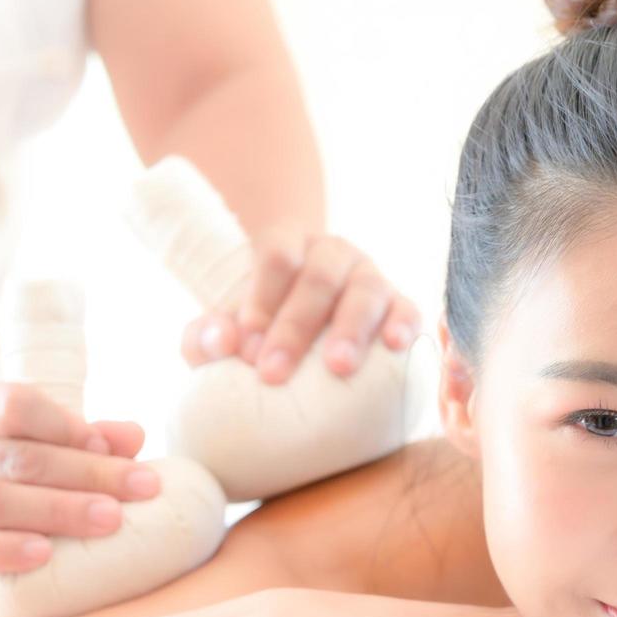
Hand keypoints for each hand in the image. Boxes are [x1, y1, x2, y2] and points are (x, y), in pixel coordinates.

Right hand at [0, 383, 162, 616]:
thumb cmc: (3, 498)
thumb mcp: (38, 462)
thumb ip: (82, 445)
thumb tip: (133, 435)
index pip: (12, 405)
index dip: (64, 424)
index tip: (112, 448)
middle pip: (17, 457)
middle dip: (86, 472)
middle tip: (142, 487)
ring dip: (57, 509)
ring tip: (109, 520)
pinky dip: (5, 550)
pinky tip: (44, 554)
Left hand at [179, 226, 421, 384]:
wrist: (302, 340)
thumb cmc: (258, 333)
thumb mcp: (226, 330)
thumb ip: (208, 336)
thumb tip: (221, 341)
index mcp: (288, 243)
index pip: (277, 255)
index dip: (262, 299)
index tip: (248, 347)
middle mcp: (332, 253)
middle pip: (319, 276)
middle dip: (295, 326)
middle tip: (274, 372)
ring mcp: (369, 276)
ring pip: (367, 290)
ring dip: (351, 329)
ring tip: (338, 367)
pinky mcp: (399, 305)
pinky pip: (408, 310)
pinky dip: (403, 326)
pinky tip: (394, 347)